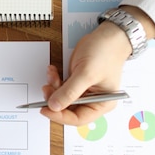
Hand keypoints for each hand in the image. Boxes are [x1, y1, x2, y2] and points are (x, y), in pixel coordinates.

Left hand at [40, 6, 154, 125]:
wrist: (108, 35)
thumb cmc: (105, 52)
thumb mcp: (86, 73)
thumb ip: (69, 91)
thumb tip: (54, 106)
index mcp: (102, 104)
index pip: (78, 118)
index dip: (60, 116)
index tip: (45, 109)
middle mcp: (93, 100)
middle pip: (68, 110)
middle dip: (55, 99)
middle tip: (47, 89)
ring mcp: (84, 91)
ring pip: (62, 98)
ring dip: (53, 88)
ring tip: (52, 75)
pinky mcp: (76, 82)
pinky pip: (61, 87)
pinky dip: (55, 80)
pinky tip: (53, 71)